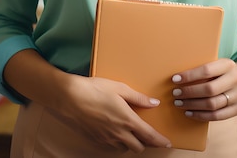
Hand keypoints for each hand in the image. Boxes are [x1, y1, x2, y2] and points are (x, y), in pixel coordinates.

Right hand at [57, 75, 171, 152]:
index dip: (160, 140)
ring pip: (126, 148)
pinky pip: (113, 146)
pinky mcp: (96, 140)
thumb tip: (154, 103)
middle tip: (149, 135)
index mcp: (128, 120)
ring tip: (132, 132)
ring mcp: (107, 139)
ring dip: (132, 143)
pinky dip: (119, 142)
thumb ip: (138, 98)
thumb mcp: (119, 88)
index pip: (149, 136)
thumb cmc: (95, 89)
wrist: (69, 98)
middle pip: (139, 146)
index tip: (167, 143)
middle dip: (146, 142)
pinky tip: (116, 132)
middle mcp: (119, 133)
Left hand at [171, 58, 236, 121]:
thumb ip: (202, 69)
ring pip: (213, 104)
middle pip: (209, 89)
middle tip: (175, 94)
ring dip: (193, 105)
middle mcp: (235, 79)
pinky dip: (201, 116)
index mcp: (228, 64)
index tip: (174, 79)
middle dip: (189, 92)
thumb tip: (177, 77)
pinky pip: (218, 116)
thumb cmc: (222, 70)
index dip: (189, 76)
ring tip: (179, 103)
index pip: (206, 70)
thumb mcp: (216, 63)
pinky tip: (189, 113)